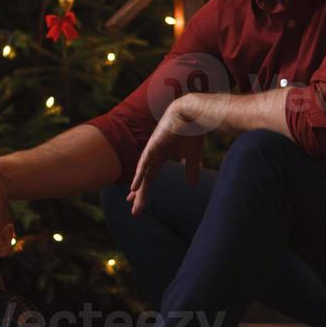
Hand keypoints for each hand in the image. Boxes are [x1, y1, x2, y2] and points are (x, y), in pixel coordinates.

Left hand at [127, 95, 211, 215]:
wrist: (192, 114)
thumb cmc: (192, 132)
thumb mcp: (193, 156)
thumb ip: (191, 170)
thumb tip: (193, 184)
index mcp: (161, 157)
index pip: (150, 177)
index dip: (144, 190)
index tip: (138, 202)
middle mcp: (154, 155)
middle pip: (145, 179)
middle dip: (140, 195)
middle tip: (135, 212)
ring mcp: (152, 151)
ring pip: (143, 174)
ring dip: (138, 190)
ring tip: (132, 203)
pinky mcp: (153, 146)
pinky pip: (144, 164)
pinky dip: (139, 175)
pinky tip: (134, 187)